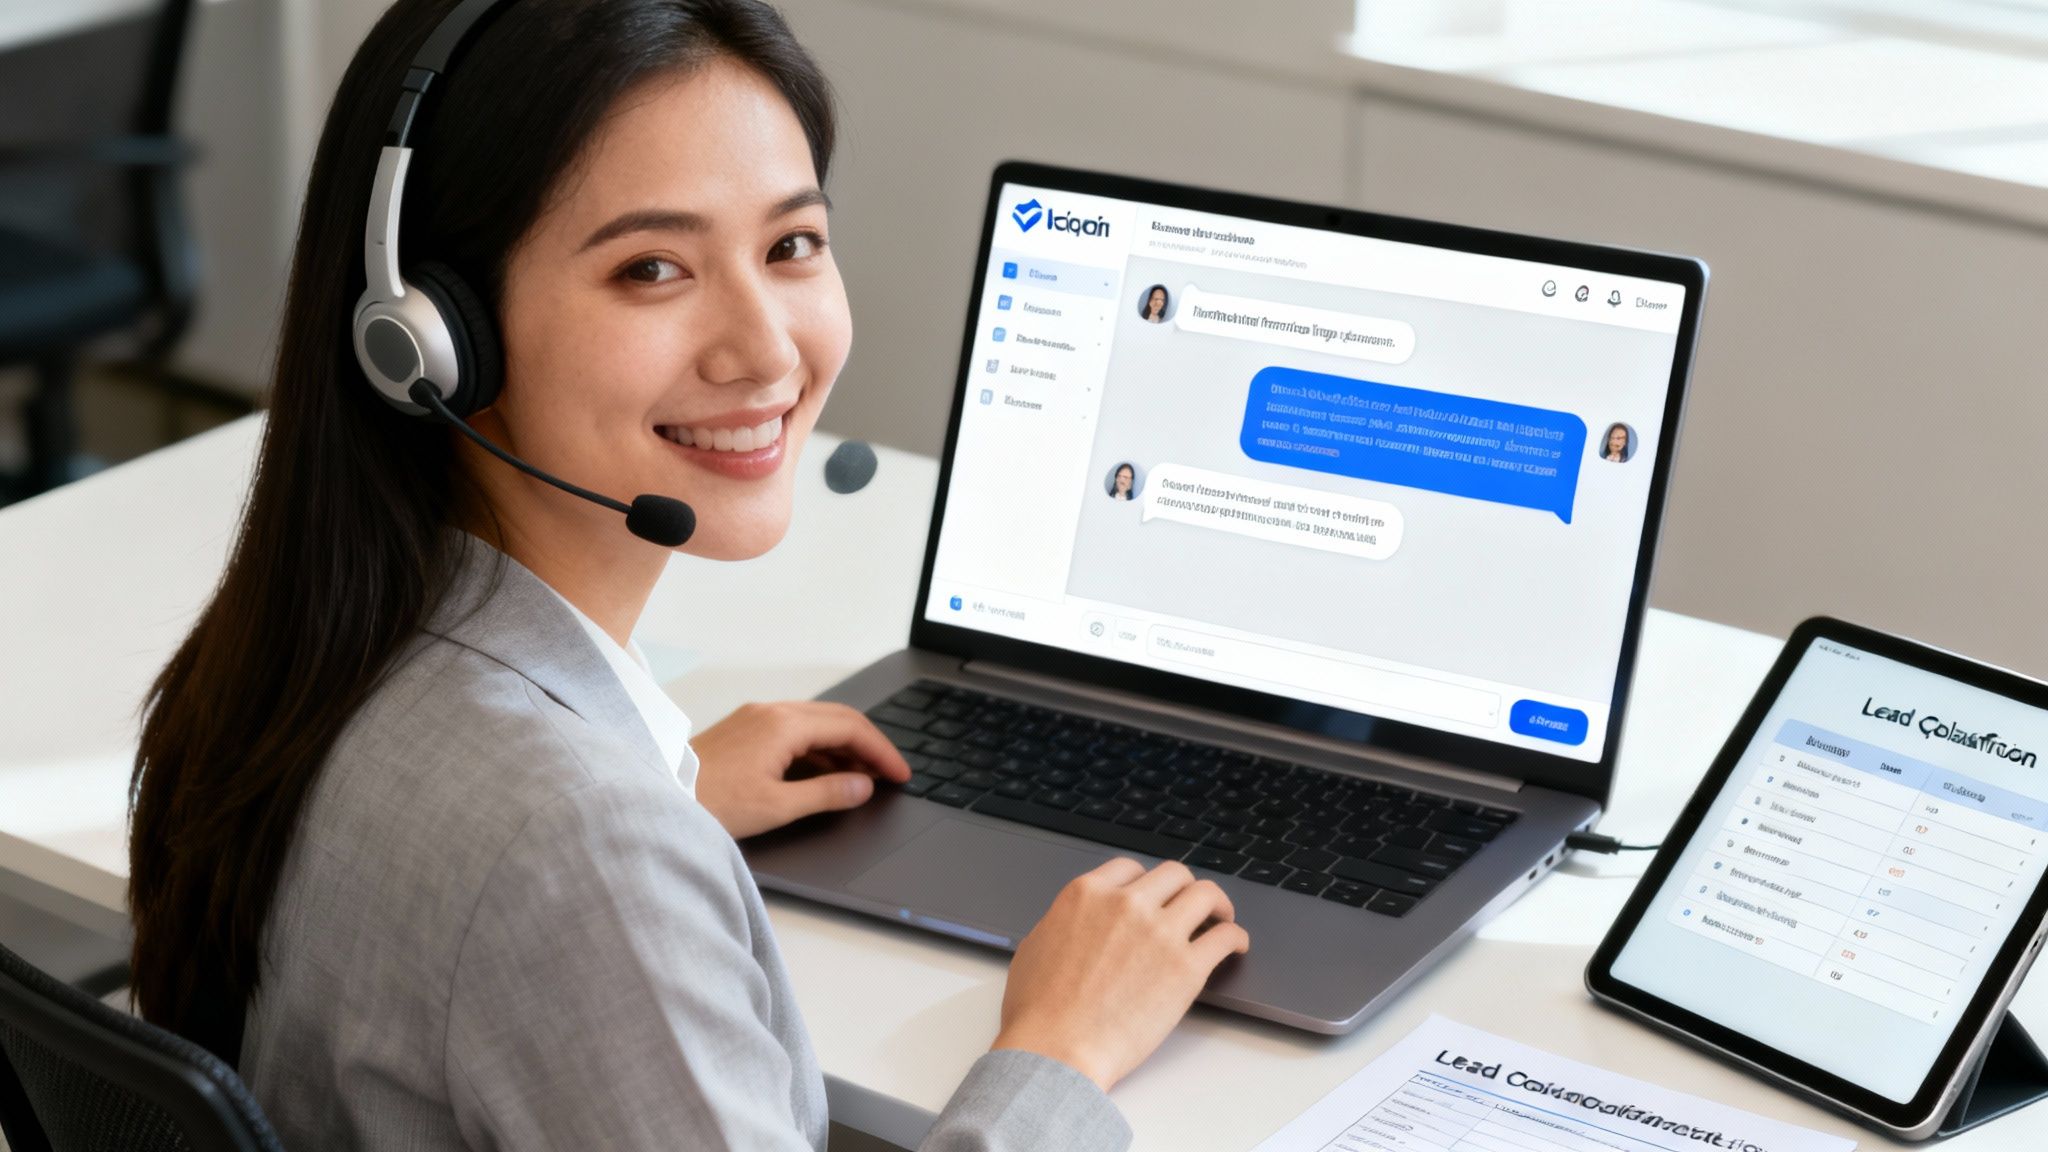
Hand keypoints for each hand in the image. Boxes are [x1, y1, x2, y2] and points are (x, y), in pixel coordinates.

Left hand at [691, 701, 910, 838]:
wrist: (659, 796)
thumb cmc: (709, 803)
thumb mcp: (776, 806)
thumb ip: (826, 794)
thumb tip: (863, 786)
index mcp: (783, 725)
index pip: (850, 727)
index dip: (882, 751)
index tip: (900, 774)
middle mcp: (772, 712)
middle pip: (837, 718)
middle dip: (868, 745)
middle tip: (889, 773)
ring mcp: (756, 717)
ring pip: (816, 723)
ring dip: (844, 746)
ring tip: (862, 778)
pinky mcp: (745, 729)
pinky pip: (795, 730)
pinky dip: (819, 748)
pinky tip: (825, 773)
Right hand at [991, 858, 1250, 1091]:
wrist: (1057, 1049)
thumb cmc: (1038, 1011)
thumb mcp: (1036, 945)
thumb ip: (1064, 922)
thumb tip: (1077, 924)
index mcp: (1087, 893)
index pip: (1129, 868)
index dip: (1145, 882)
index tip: (1154, 896)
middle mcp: (1127, 903)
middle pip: (1173, 874)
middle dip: (1183, 888)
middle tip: (1191, 905)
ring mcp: (1160, 932)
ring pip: (1205, 894)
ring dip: (1217, 903)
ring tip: (1221, 919)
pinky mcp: (1187, 967)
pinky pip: (1225, 937)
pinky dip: (1235, 937)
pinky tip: (1235, 946)